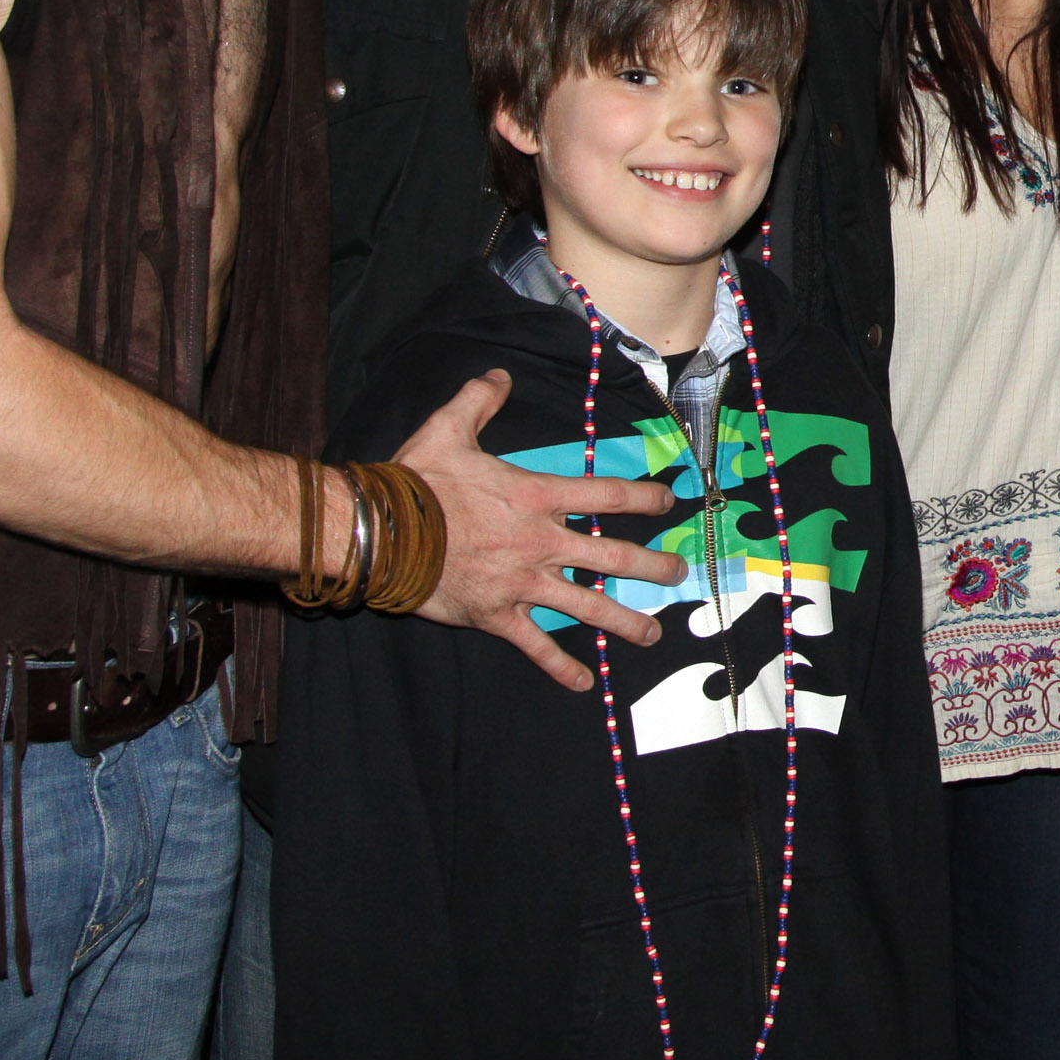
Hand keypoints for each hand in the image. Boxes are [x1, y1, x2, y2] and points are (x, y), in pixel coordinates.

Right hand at [392, 369, 688, 692]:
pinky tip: (584, 684)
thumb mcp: (447, 428)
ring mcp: (523, 583)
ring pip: (587, 606)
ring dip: (624, 621)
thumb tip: (499, 376)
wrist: (381, 534)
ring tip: (652, 633)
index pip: (605, 494)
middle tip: (678, 573)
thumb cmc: (417, 482)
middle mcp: (541, 542)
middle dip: (652, 566)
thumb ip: (479, 400)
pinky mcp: (498, 616)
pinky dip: (560, 666)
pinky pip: (536, 646)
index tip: (668, 502)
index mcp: (536, 496)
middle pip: (613, 557)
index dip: (642, 496)